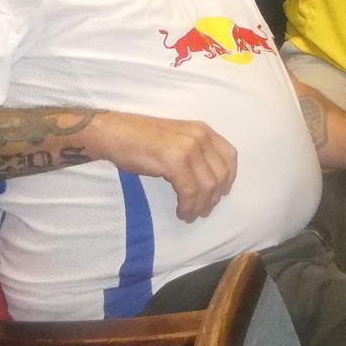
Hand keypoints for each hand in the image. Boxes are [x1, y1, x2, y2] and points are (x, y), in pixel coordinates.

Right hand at [90, 111, 236, 221]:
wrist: (114, 134)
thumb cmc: (141, 140)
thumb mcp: (178, 139)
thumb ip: (196, 153)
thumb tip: (210, 181)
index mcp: (203, 130)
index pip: (230, 155)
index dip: (229, 178)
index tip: (222, 193)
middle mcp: (200, 137)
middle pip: (221, 174)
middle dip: (215, 197)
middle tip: (204, 211)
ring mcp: (189, 148)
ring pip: (207, 186)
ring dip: (200, 205)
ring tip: (190, 215)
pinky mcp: (175, 161)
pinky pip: (190, 191)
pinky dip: (188, 206)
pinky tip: (181, 212)